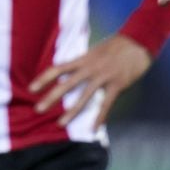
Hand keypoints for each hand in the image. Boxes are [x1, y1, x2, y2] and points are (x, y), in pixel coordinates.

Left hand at [28, 34, 151, 130]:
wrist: (138, 41)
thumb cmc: (118, 45)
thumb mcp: (96, 50)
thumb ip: (85, 61)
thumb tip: (73, 69)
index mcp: (84, 58)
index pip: (59, 68)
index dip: (44, 78)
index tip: (31, 88)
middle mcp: (90, 68)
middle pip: (66, 84)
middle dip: (51, 97)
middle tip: (38, 109)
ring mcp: (103, 77)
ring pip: (83, 97)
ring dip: (71, 111)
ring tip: (60, 124)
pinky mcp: (116, 84)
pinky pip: (105, 104)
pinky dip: (100, 117)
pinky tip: (94, 128)